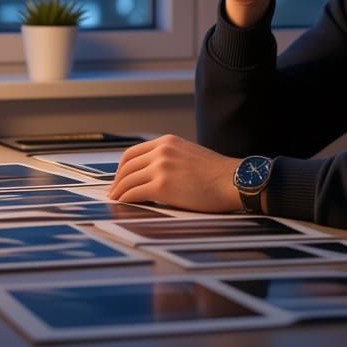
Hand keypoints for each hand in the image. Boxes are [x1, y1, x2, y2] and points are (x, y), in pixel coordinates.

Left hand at [107, 134, 241, 213]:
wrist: (232, 181)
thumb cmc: (217, 173)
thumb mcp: (189, 154)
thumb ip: (170, 157)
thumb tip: (154, 172)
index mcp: (167, 141)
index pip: (133, 152)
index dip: (122, 167)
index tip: (119, 177)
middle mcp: (161, 151)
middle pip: (127, 166)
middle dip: (117, 180)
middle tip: (114, 191)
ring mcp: (161, 167)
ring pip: (128, 180)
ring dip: (119, 192)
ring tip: (116, 201)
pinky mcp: (162, 186)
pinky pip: (135, 193)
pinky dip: (125, 199)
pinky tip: (124, 204)